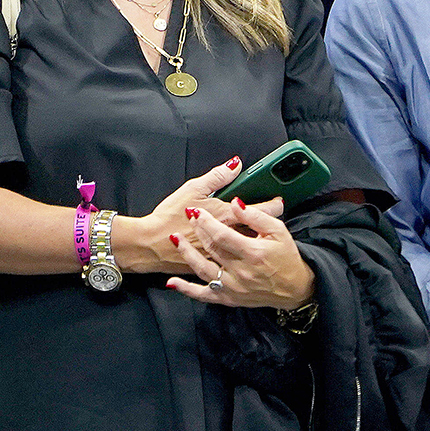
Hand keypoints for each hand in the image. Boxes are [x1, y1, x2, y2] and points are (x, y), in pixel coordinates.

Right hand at [114, 157, 282, 273]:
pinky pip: (234, 262)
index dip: (272, 206)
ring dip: (257, 239)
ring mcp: (223, 254)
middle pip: (258, 230)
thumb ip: (217, 176)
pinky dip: (242, 255)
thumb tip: (236, 164)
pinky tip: (244, 252)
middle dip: (268, 223)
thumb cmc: (169, 216)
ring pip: (248, 248)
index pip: (258, 211)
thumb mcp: (193, 189)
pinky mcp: (214, 266)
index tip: (279, 202)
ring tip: (263, 234)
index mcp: (225, 215)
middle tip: (275, 217)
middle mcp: (228, 237)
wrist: (150, 244)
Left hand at [165, 197, 315, 308]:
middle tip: (188, 216)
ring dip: (186, 253)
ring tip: (175, 239)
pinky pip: (204, 295)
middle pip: (211, 248)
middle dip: (197, 230)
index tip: (197, 210)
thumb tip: (236, 202)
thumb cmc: (288, 257)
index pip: (222, 234)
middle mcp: (241, 271)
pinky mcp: (229, 299)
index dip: (206, 221)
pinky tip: (172, 282)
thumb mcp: (278, 231)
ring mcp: (233, 287)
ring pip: (202, 269)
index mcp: (253, 252)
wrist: (296, 288)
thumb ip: (255, 216)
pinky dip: (187, 290)